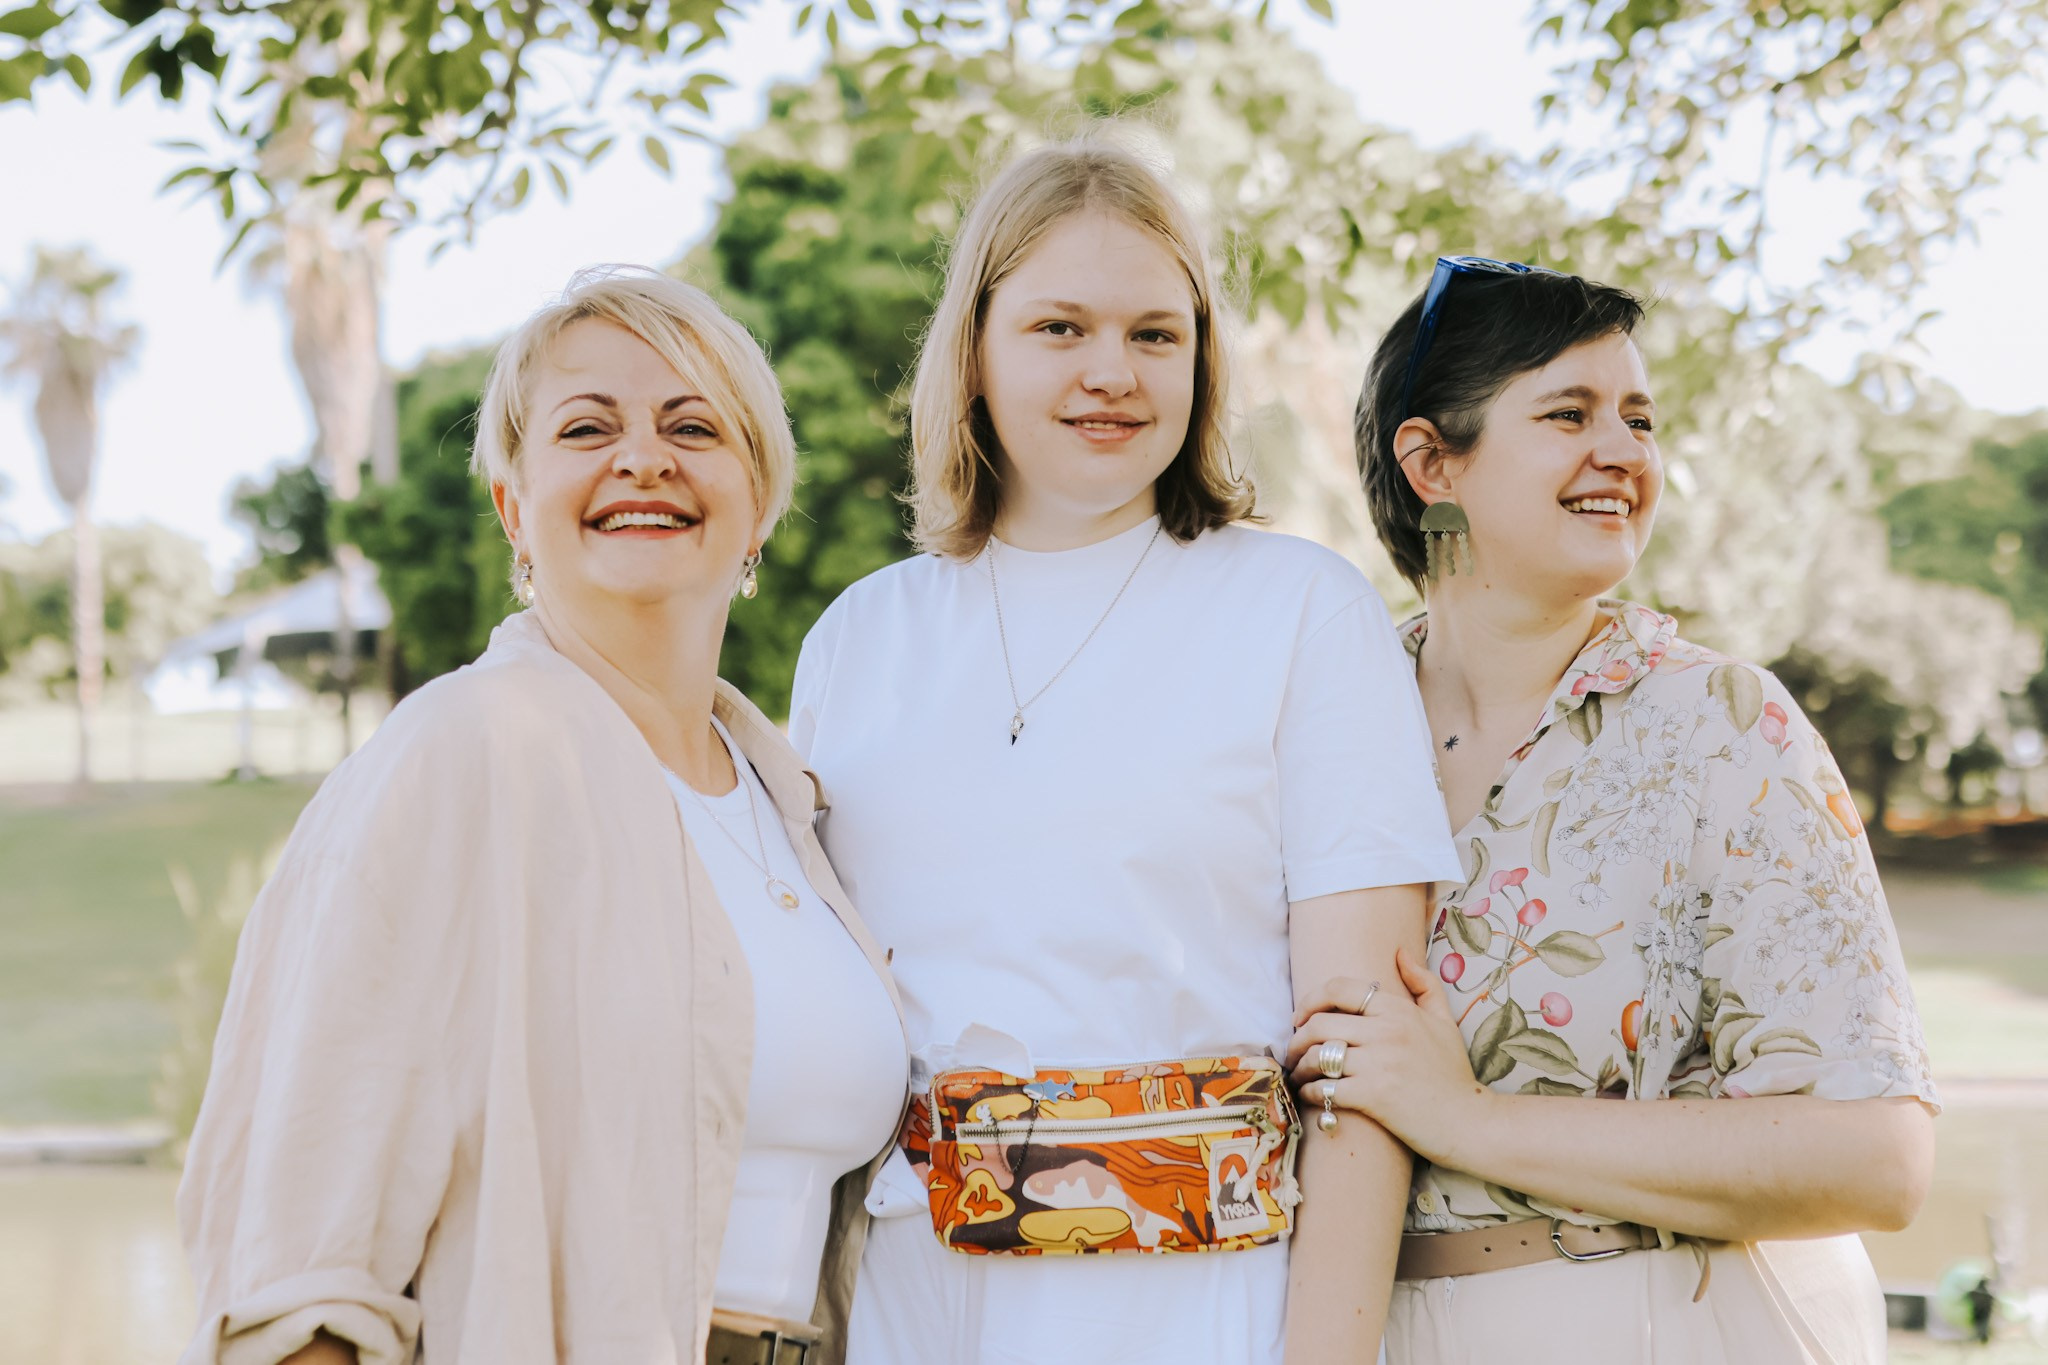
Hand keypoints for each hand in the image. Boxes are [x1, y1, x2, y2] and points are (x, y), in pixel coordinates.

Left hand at [1285, 945, 1491, 1163]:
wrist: (1470, 1123)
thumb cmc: (1453, 1074)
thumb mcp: (1445, 1021)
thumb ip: (1424, 984)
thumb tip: (1400, 952)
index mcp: (1399, 1010)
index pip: (1340, 988)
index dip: (1311, 999)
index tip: (1301, 1016)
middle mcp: (1387, 1032)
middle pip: (1320, 1023)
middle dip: (1297, 1037)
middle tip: (1293, 1050)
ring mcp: (1379, 1064)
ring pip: (1317, 1056)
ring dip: (1299, 1067)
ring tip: (1299, 1074)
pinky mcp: (1373, 1096)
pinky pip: (1324, 1088)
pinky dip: (1310, 1092)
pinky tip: (1312, 1095)